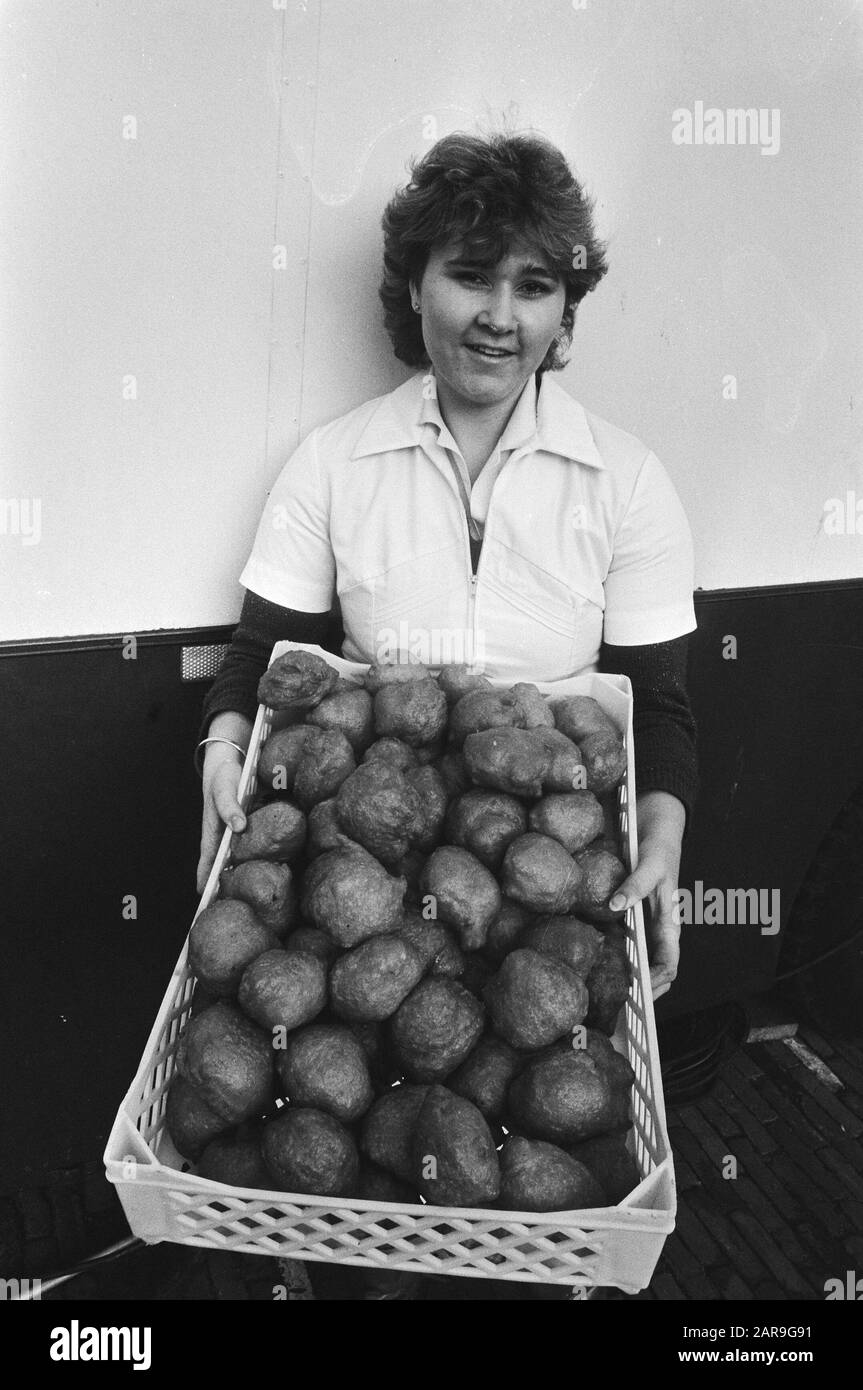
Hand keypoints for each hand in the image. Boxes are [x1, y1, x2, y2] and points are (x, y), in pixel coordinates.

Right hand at [197, 745, 246, 894]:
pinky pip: (251, 846)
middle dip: (223, 885)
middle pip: (221, 865)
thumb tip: (239, 827)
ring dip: (240, 874)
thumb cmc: (223, 776)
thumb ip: (230, 807)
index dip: (206, 881)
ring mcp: (234, 833)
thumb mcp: (224, 788)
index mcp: (213, 831)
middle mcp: (223, 835)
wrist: (230, 760)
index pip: (207, 862)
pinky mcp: (247, 827)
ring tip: (247, 896)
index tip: (205, 901)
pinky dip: (255, 857)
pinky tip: (266, 868)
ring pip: (237, 858)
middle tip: (228, 909)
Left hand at [607, 790, 684, 1001]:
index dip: (657, 984)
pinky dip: (608, 950)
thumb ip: (636, 885)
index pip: (669, 965)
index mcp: (669, 922)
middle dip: (639, 989)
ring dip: (623, 974)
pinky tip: (590, 957)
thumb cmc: (660, 844)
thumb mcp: (652, 863)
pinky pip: (618, 937)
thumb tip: (616, 907)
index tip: (638, 996)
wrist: (654, 821)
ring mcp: (641, 921)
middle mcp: (655, 927)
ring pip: (635, 957)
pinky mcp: (626, 911)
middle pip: (651, 969)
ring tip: (600, 991)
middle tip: (615, 1005)